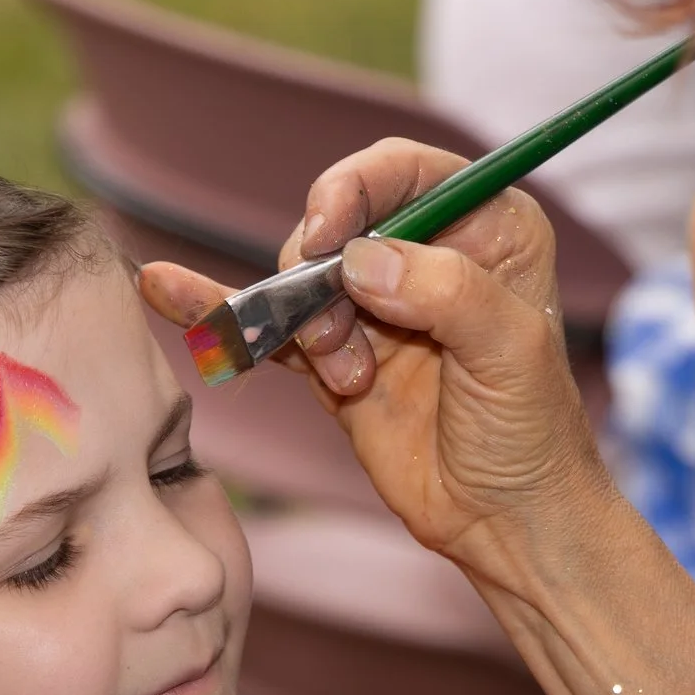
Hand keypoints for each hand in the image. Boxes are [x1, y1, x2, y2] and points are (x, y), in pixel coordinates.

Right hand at [139, 138, 615, 590]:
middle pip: (337, 220)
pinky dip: (218, 310)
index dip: (355, 189)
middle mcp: (426, 254)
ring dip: (303, 323)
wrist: (506, 523)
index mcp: (487, 228)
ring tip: (348, 378)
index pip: (403, 171)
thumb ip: (447, 292)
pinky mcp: (332, 357)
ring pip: (299, 277)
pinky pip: (265, 322)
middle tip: (343, 342)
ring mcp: (373, 307)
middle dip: (324, 276)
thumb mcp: (511, 352)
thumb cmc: (532, 435)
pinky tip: (163, 287)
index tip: (327, 233)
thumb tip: (361, 261)